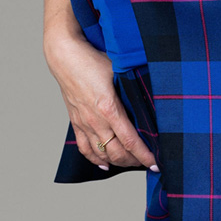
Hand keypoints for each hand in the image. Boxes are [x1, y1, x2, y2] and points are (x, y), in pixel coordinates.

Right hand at [43, 25, 157, 171]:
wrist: (65, 57)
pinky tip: (104, 164)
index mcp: (109, 109)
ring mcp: (84, 124)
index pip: (130, 141)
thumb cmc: (93, 61)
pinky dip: (95, 160)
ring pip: (102, 154)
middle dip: (134, 161)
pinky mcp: (75, 123)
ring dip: (118, 162)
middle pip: (117, 153)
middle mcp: (95, 121)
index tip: (155, 163)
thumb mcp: (120, 73)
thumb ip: (133, 90)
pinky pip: (84, 149)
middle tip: (146, 161)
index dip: (144, 155)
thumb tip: (152, 101)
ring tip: (131, 161)